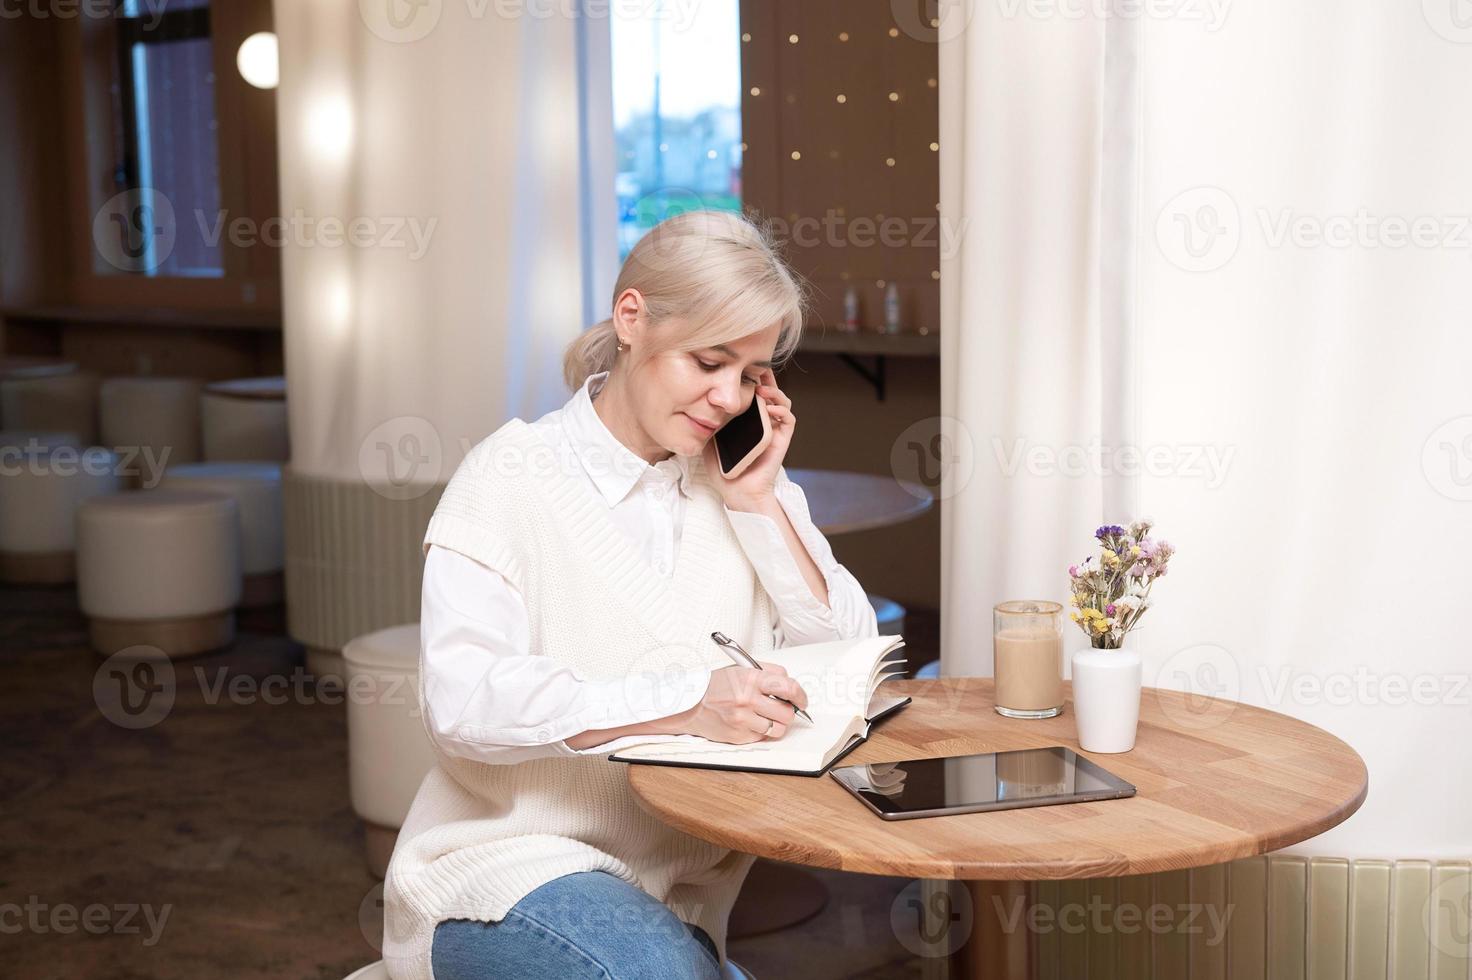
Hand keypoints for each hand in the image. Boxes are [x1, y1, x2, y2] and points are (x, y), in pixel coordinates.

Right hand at [668, 662, 808, 743]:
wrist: (690, 704)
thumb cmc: (716, 686)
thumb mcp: (741, 670)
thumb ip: (767, 673)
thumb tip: (790, 685)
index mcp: (750, 678)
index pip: (788, 687)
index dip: (800, 695)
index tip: (801, 700)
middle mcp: (747, 699)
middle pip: (787, 712)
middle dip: (789, 711)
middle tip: (783, 709)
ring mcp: (742, 719)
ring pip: (778, 728)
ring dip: (777, 723)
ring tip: (766, 716)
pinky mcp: (738, 735)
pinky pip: (762, 737)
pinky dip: (761, 731)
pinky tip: (750, 722)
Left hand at [702, 367, 794, 509]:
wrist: (736, 490)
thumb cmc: (723, 468)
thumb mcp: (710, 438)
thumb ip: (708, 420)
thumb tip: (697, 401)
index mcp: (747, 418)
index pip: (752, 392)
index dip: (750, 378)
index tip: (740, 369)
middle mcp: (762, 420)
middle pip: (769, 391)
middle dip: (764, 378)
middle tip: (755, 370)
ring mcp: (774, 429)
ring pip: (782, 402)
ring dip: (774, 392)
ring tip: (761, 390)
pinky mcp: (782, 439)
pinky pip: (789, 420)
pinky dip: (782, 410)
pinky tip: (769, 409)